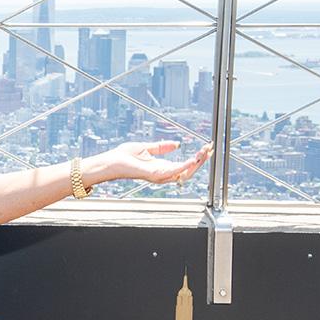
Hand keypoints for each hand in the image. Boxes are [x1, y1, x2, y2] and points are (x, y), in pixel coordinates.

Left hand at [95, 141, 211, 184]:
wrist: (110, 162)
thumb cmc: (123, 156)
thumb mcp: (147, 148)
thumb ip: (162, 147)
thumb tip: (177, 144)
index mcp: (161, 167)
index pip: (185, 165)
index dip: (197, 157)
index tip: (205, 147)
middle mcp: (162, 174)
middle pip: (188, 171)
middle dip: (201, 160)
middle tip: (209, 149)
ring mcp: (160, 176)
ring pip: (185, 173)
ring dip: (197, 162)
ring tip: (205, 151)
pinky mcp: (155, 174)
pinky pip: (175, 171)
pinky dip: (186, 166)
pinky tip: (194, 158)